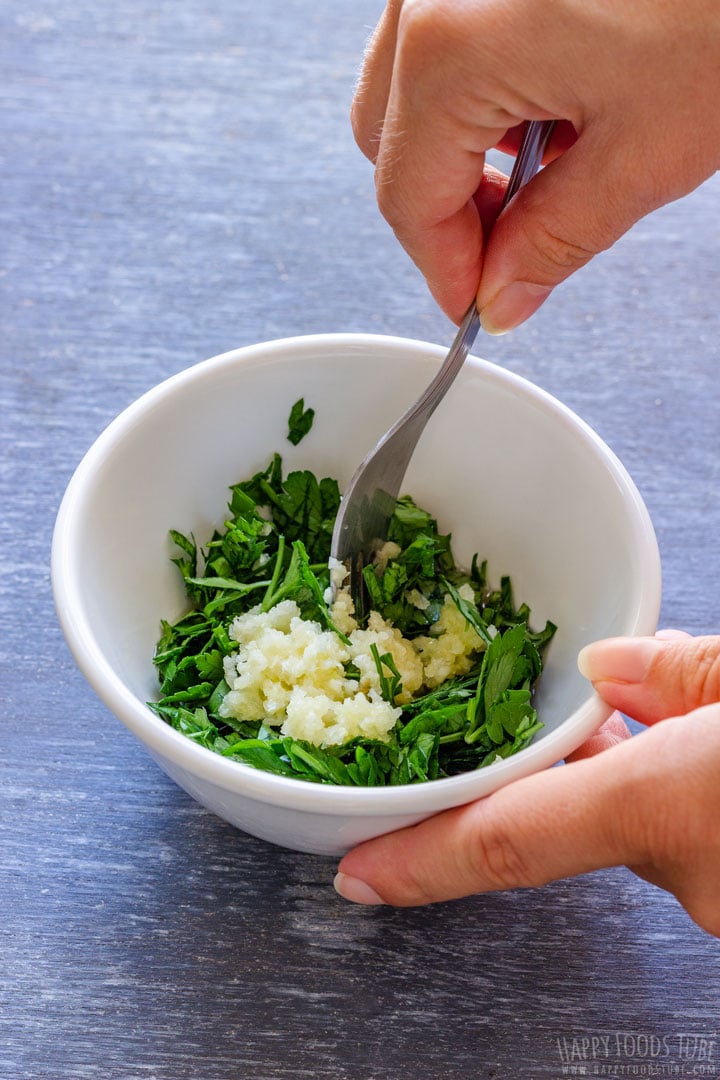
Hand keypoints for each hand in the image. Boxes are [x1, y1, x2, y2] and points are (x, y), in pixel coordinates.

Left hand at [334, 633, 719, 937]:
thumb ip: (678, 671)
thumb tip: (609, 665)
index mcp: (668, 806)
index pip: (506, 837)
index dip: (421, 858)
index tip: (358, 874)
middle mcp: (691, 871)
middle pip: (569, 819)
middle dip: (549, 765)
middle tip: (539, 710)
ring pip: (629, 827)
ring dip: (611, 773)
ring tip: (622, 705)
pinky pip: (676, 838)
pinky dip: (662, 792)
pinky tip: (675, 739)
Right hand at [352, 0, 719, 326]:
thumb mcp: (647, 149)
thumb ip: (556, 238)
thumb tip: (500, 296)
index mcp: (452, 48)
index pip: (408, 199)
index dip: (445, 268)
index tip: (479, 301)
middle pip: (389, 143)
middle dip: (449, 208)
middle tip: (518, 241)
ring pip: (413, 94)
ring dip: (467, 149)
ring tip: (559, 155)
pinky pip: (446, 43)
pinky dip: (485, 91)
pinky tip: (557, 97)